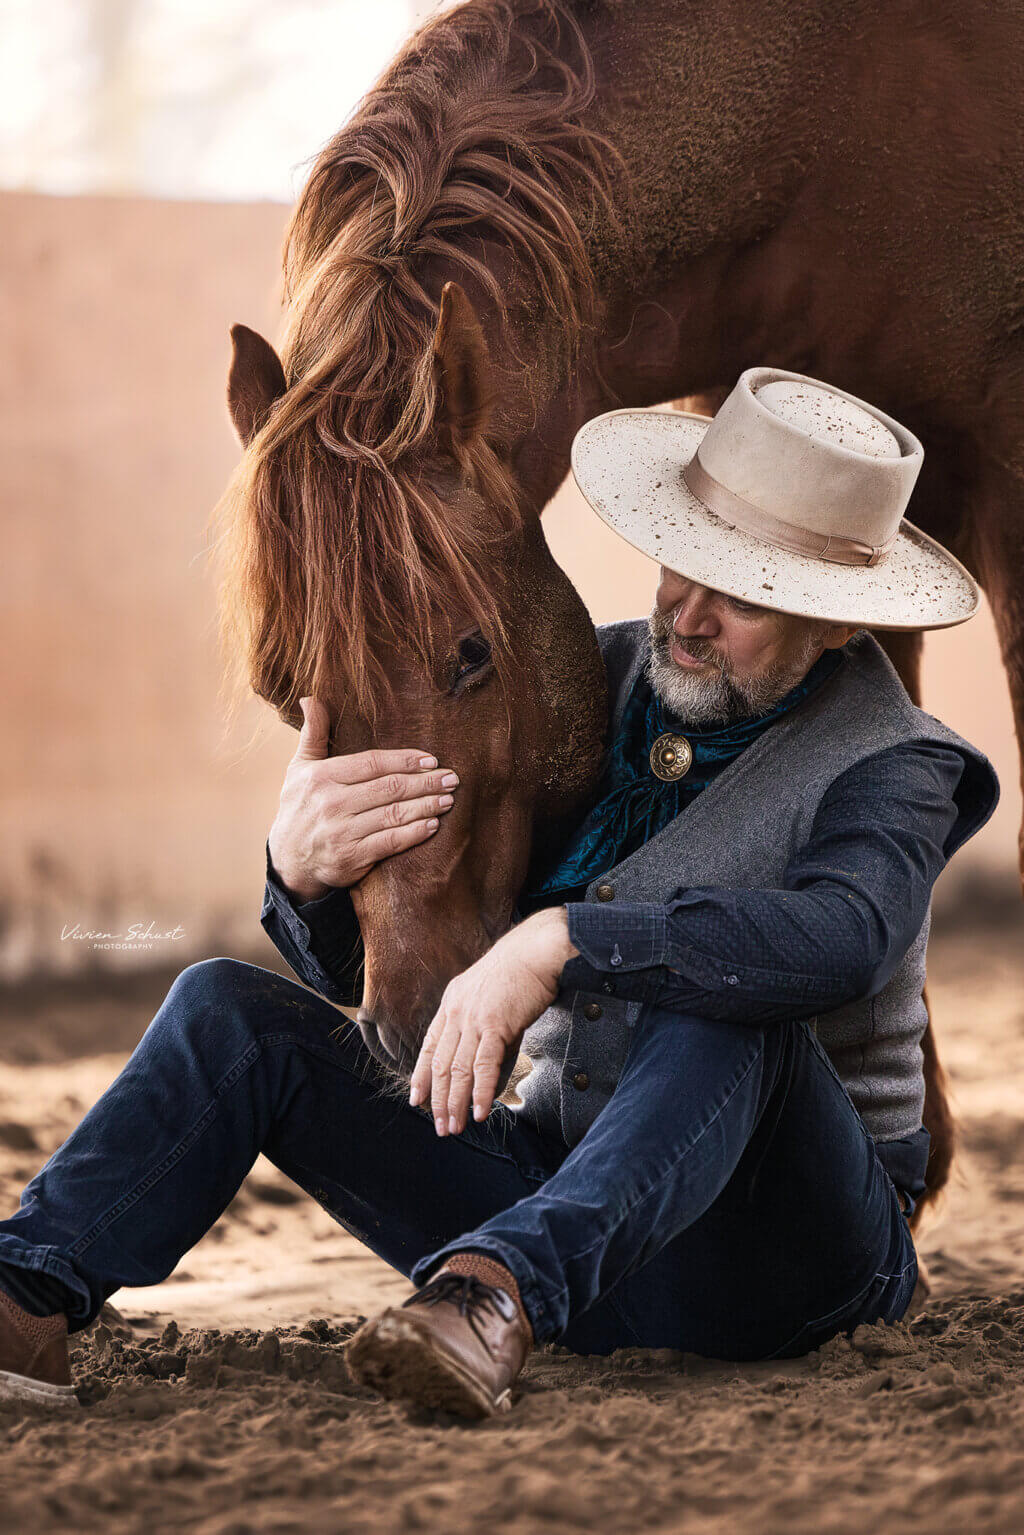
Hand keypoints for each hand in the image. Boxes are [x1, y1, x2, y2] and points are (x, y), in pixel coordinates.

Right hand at [267, 697, 459, 901]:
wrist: (289, 860)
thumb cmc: (300, 806)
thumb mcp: (299, 768)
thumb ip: (312, 734)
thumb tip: (311, 698)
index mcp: (321, 777)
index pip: (372, 763)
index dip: (405, 760)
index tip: (432, 759)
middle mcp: (331, 804)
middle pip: (389, 788)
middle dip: (425, 782)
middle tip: (452, 778)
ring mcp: (341, 833)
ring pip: (394, 815)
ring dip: (426, 806)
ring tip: (448, 799)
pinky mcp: (350, 859)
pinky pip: (390, 842)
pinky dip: (415, 833)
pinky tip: (433, 825)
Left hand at [409, 908, 578, 1134]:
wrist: (536, 950)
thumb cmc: (519, 971)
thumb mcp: (488, 995)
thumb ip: (482, 1026)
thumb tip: (485, 1062)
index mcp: (451, 1003)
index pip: (429, 1047)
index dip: (421, 1076)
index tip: (417, 1100)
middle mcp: (456, 1012)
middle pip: (440, 1064)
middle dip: (437, 1099)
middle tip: (440, 1126)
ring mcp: (474, 1019)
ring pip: (458, 1070)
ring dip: (455, 1103)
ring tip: (455, 1127)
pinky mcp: (496, 1025)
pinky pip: (484, 1066)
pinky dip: (481, 1092)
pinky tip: (480, 1112)